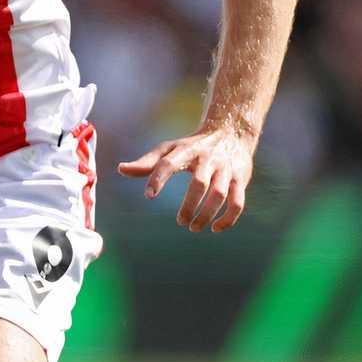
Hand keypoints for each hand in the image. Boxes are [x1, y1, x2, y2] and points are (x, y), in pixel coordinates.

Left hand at [117, 125, 255, 232]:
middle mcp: (207, 159)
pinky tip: (216, 228)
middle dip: (189, 206)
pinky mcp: (240, 179)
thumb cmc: (193, 145)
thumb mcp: (169, 149)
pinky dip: (229, 218)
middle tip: (180, 222)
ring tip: (193, 227)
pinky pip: (238, 202)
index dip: (158, 178)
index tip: (148, 196)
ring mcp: (225, 169)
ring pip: (219, 195)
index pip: (169, 163)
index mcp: (186, 151)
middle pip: (199, 184)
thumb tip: (120, 169)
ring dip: (207, 214)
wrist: (231, 132)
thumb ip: (147, 162)